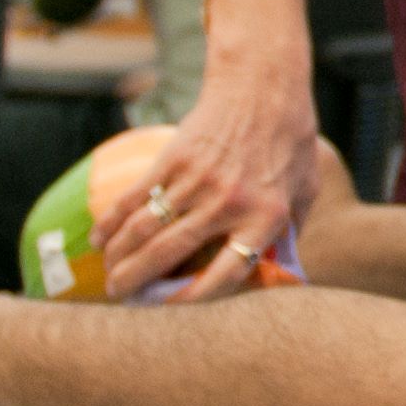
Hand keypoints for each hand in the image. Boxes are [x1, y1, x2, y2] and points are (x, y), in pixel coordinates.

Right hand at [96, 59, 322, 301]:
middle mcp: (229, 203)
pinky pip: (134, 198)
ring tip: (110, 277)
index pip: (228, 274)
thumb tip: (279, 272)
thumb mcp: (306, 188)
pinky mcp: (173, 159)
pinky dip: (111, 222)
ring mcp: (198, 180)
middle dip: (139, 283)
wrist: (264, 87)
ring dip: (120, 258)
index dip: (196, 300)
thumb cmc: (290, 141)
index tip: (175, 317)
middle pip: (171, 254)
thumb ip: (291, 230)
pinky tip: (99, 240)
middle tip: (121, 299)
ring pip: (145, 230)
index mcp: (266, 217)